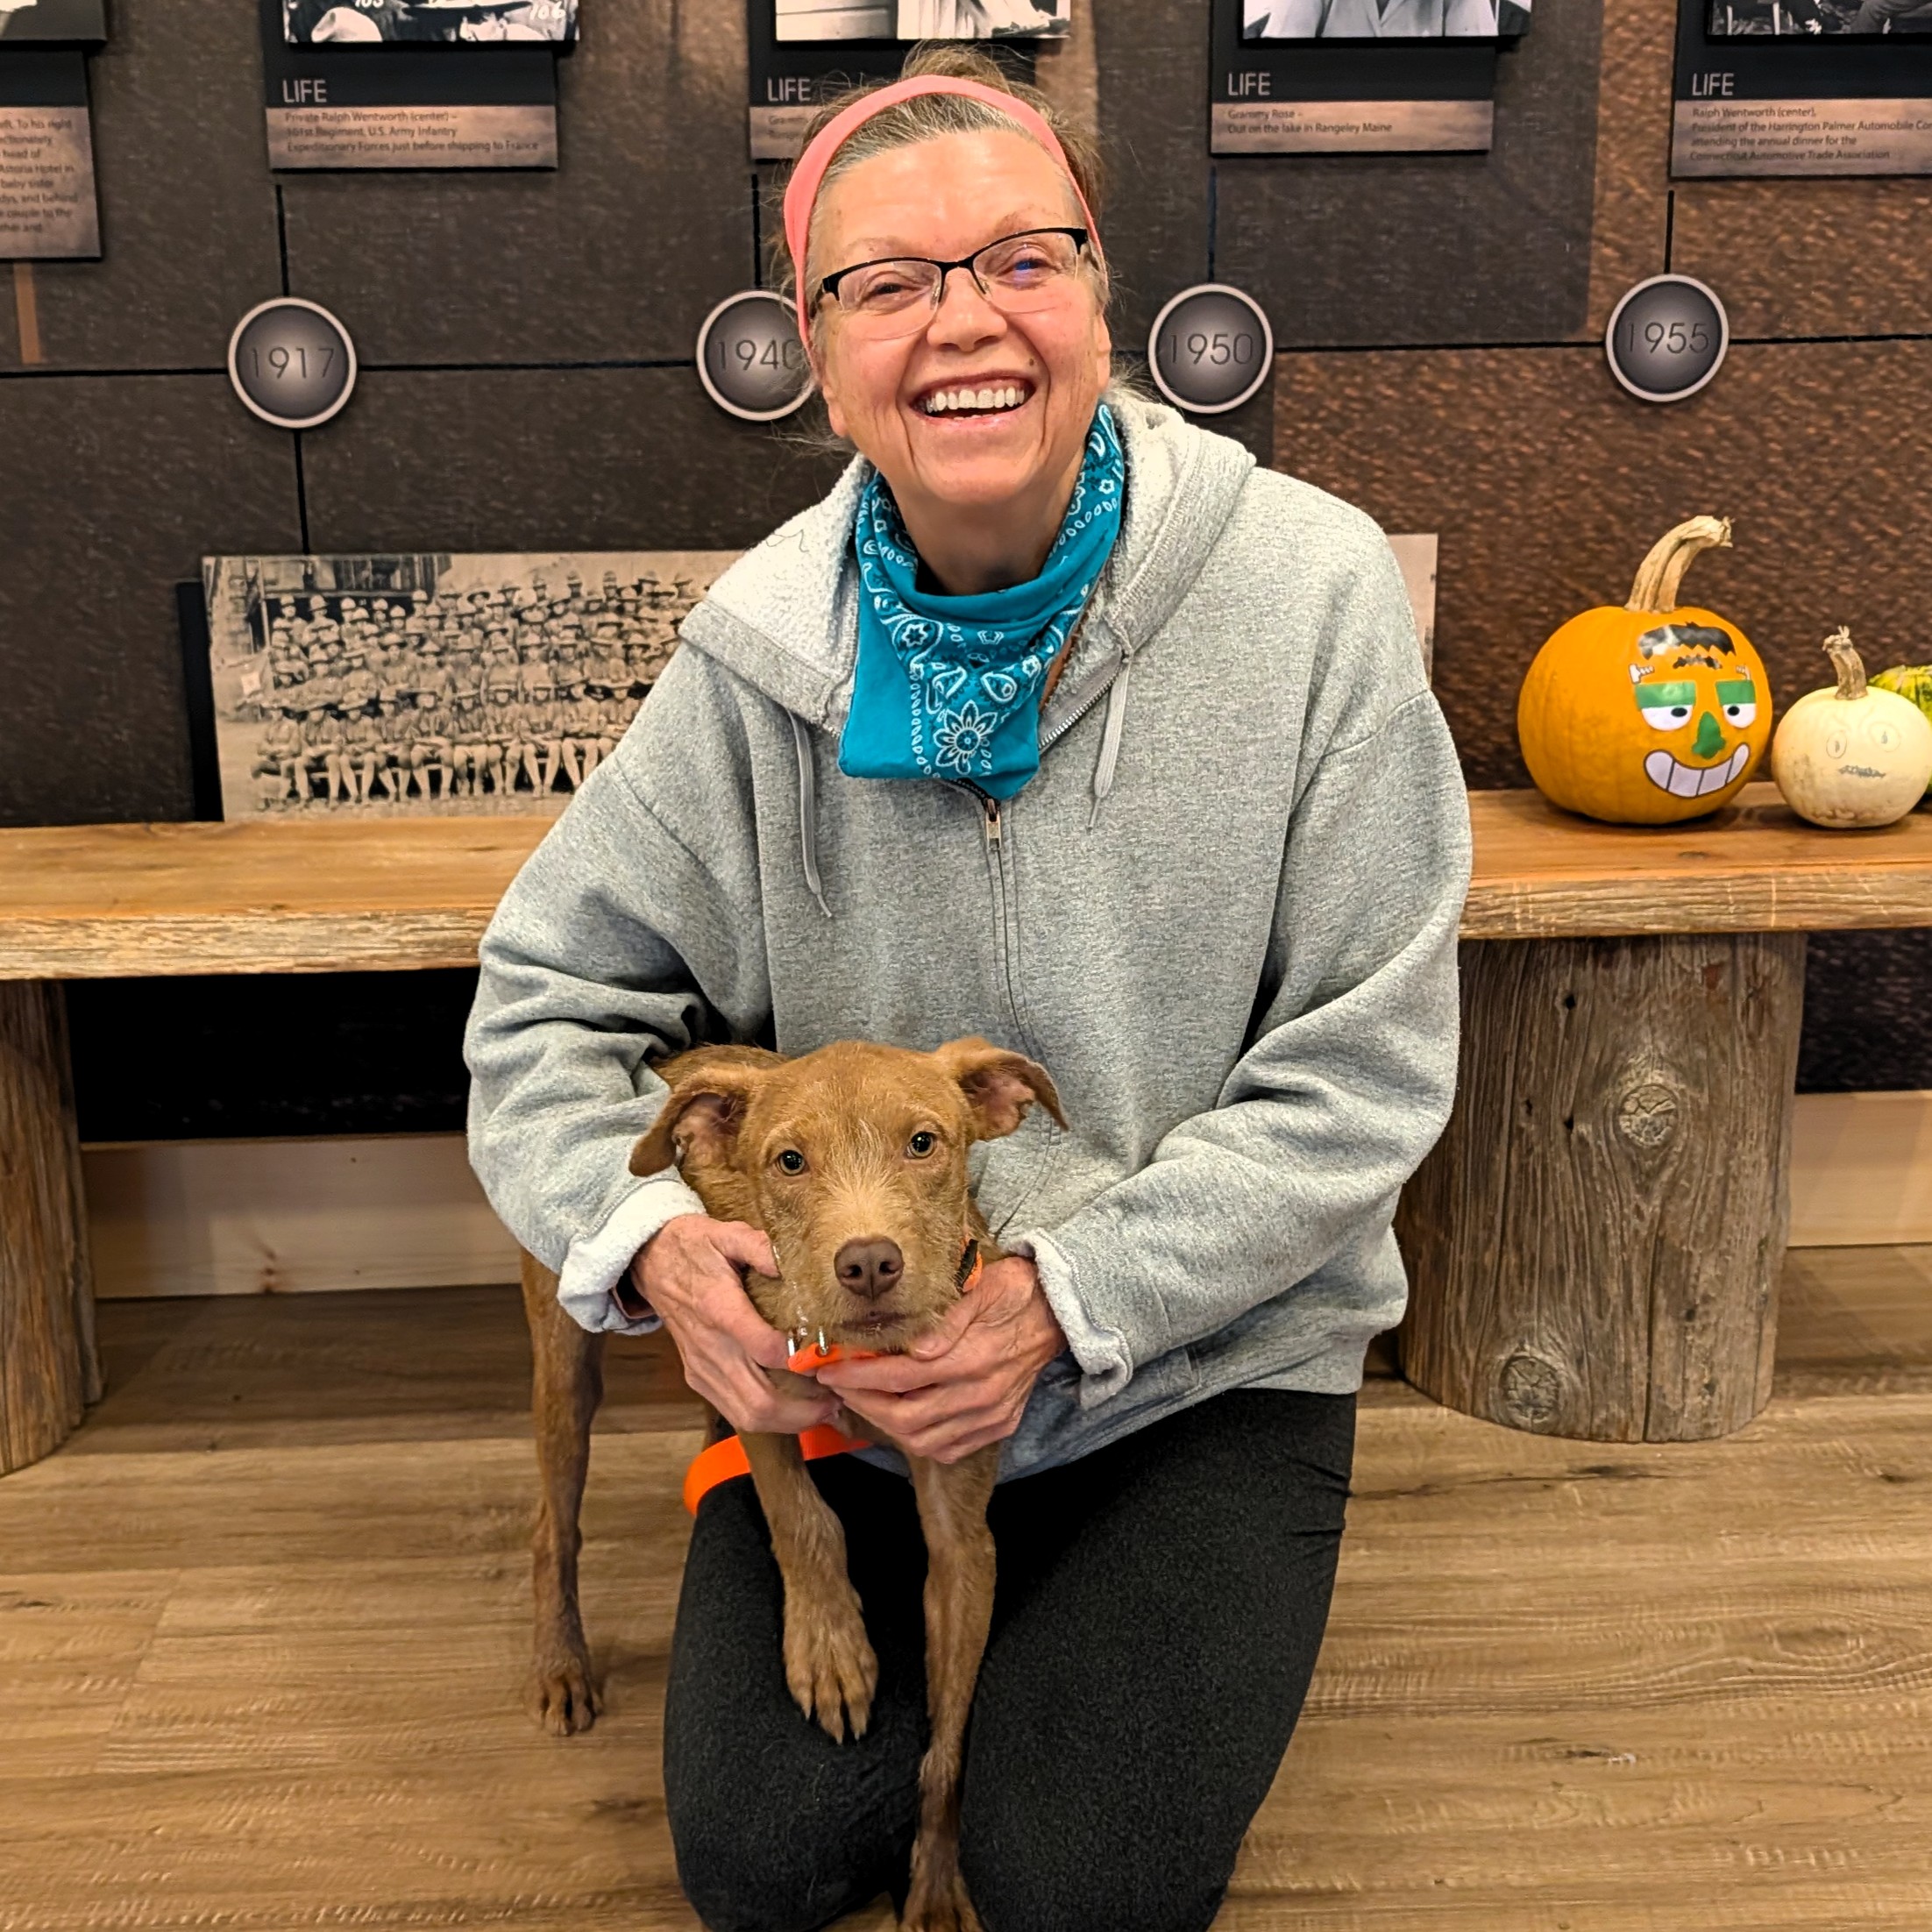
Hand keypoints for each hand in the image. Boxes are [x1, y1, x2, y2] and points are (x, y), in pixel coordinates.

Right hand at [633, 1215, 840, 1436]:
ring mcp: (702, 1367)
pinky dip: (767, 1418)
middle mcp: (709, 1346)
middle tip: (836, 1398)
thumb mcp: (726, 1233)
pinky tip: (793, 1406)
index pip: (763, 1349)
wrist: (652, 1261)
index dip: (800, 1360)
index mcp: (718, 1308)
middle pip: (759, 1400)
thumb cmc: (694, 1247)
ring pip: (747, 1415)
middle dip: (803, 1409)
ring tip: (822, 1408)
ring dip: (789, 1421)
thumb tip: (789, 1265)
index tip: (829, 1357)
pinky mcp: (698, 1377)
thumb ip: (759, 1246)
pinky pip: (734, 1412)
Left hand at [810, 1255, 1066, 1465]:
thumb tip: (914, 1346)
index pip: (900, 1378)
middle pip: (906, 1418)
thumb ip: (947, 1318)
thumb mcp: (982, 1287)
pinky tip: (901, 1421)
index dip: (859, 1377)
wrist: (1060, 1310)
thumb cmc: (1016, 1291)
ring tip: (864, 1401)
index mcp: (973, 1359)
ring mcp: (991, 1414)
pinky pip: (951, 1448)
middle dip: (863, 1404)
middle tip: (839, 1386)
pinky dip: (920, 1440)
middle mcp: (981, 1394)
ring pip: (925, 1440)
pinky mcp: (999, 1423)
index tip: (831, 1369)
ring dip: (886, 1425)